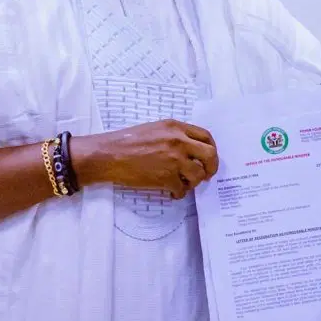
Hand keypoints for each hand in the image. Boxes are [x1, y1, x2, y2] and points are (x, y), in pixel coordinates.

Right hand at [74, 119, 217, 197]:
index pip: (206, 136)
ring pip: (199, 174)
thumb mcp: (155, 129)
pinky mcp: (166, 177)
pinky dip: (179, 193)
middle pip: (210, 155)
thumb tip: (190, 149)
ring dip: (194, 182)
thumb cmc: (127, 141)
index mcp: (176, 127)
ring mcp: (174, 160)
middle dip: (211, 167)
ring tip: (184, 184)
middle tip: (206, 175)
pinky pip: (182, 189)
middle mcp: (179, 141)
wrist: (109, 154)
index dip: (211, 148)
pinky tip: (172, 192)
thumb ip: (174, 135)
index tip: (209, 157)